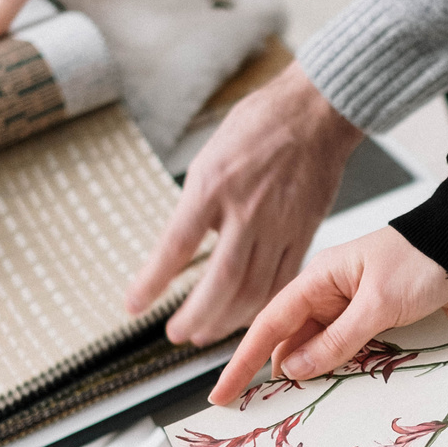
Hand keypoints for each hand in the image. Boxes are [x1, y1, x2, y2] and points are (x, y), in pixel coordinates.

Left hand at [126, 63, 367, 346]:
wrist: (314, 112)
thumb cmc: (257, 127)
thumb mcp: (209, 160)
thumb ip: (195, 207)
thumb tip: (176, 252)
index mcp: (213, 184)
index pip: (176, 245)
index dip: (152, 282)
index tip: (133, 305)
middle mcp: (248, 209)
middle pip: (221, 281)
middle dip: (196, 316)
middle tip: (175, 334)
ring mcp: (281, 223)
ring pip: (255, 289)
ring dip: (227, 320)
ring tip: (205, 333)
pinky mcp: (306, 231)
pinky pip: (284, 280)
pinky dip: (262, 305)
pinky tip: (246, 317)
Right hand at [210, 223, 447, 402]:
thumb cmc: (424, 258)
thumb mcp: (377, 302)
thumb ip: (338, 339)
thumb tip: (297, 369)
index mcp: (320, 281)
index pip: (270, 326)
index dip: (242, 362)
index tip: (222, 394)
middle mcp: (334, 300)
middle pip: (297, 348)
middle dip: (286, 382)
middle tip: (272, 420)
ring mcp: (359, 316)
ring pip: (329, 360)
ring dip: (327, 383)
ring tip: (316, 415)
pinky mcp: (384, 330)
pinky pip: (361, 362)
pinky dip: (357, 380)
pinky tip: (357, 401)